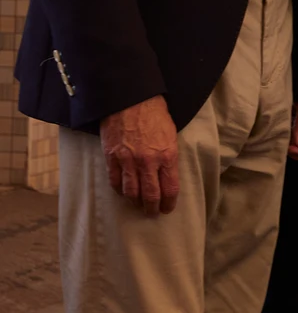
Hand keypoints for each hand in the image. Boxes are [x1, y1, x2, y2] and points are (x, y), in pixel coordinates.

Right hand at [101, 95, 178, 215]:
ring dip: (135, 202)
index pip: (170, 188)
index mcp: (167, 156)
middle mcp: (148, 162)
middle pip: (150, 195)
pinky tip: (122, 192)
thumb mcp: (171, 135)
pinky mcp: (111, 156)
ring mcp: (128, 160)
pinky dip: (119, 190)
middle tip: (152, 213)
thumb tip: (166, 174)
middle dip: (152, 208)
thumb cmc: (155, 113)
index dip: (169, 202)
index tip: (168, 208)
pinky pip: (114, 180)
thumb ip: (168, 155)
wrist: (130, 99)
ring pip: (131, 191)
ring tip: (137, 205)